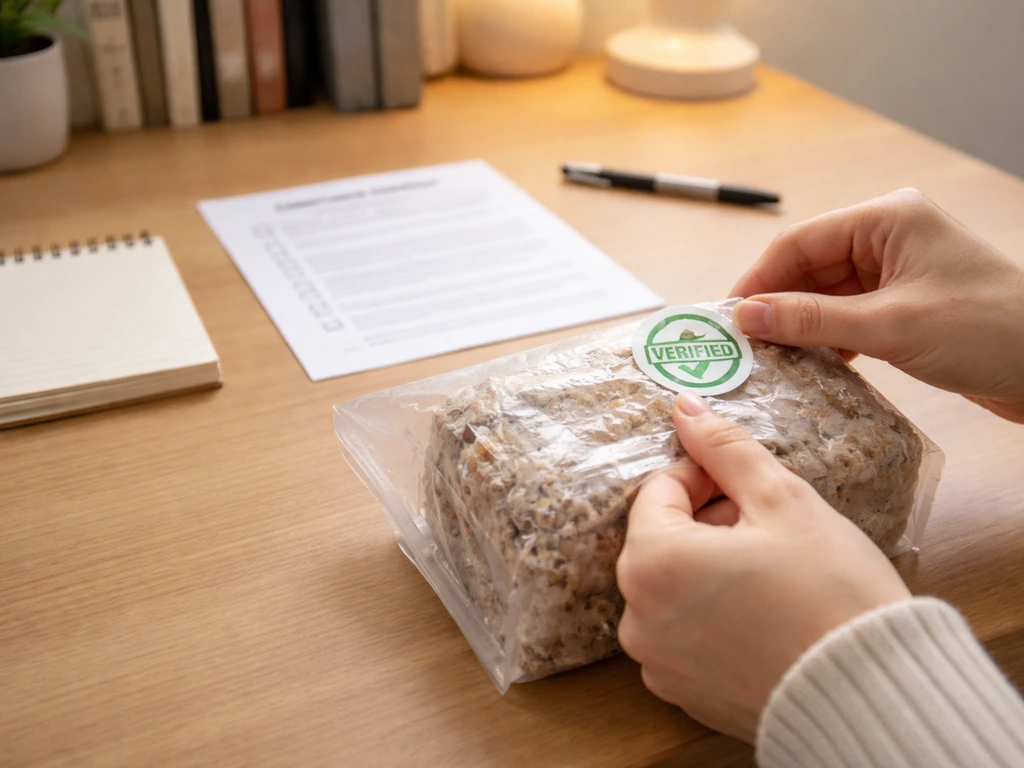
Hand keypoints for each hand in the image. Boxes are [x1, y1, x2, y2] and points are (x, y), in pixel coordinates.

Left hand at [616, 392, 910, 741]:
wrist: (872, 693)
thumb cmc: (830, 592)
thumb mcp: (782, 499)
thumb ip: (725, 448)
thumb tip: (685, 407)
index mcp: (651, 561)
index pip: (661, 489)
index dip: (705, 476)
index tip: (747, 485)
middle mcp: (638, 615)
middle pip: (661, 539)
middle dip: (708, 521)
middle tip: (767, 525)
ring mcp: (656, 660)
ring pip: (672, 586)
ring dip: (709, 566)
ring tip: (769, 570)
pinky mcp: (682, 692)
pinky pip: (684, 633)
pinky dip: (712, 614)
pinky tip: (763, 612)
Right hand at [730, 188, 1023, 422]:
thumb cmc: (992, 331)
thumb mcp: (891, 326)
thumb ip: (813, 319)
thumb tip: (748, 316)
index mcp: (888, 219)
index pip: (800, 243)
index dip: (758, 280)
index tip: (728, 319)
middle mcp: (889, 237)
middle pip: (808, 267)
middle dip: (775, 305)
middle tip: (743, 344)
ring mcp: (898, 270)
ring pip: (825, 293)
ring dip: (799, 324)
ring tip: (770, 358)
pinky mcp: (906, 303)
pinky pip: (848, 314)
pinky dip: (826, 337)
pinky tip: (810, 363)